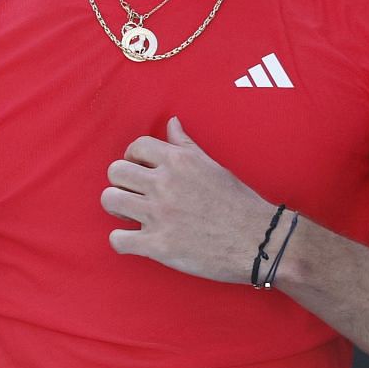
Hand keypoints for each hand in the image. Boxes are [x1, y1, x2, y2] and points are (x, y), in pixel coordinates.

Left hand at [102, 116, 272, 282]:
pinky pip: (118, 239)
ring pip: (110, 200)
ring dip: (117, 208)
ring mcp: (159, 214)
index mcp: (178, 161)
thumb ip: (185, 145)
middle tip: (134, 194)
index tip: (140, 170)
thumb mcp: (212, 165)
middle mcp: (164, 184)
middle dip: (122, 183)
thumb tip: (171, 122)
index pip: (136, 146)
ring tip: (131, 215)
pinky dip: (122, 241)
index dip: (133, 158)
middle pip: (115, 172)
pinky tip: (136, 240)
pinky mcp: (158, 245)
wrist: (258, 240)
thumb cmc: (238, 203)